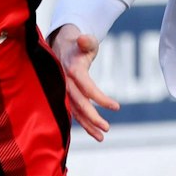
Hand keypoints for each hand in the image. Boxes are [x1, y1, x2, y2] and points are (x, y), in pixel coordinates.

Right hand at [48, 23, 119, 140]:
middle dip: (93, 118)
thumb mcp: (85, 41)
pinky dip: (82, 122)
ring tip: (101, 137)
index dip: (101, 98)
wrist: (60, 47)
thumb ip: (86, 41)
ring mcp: (63, 91)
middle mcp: (65, 83)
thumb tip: (84, 39)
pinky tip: (92, 131)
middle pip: (79, 104)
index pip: (87, 88)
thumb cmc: (78, 45)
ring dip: (87, 125)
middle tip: (107, 129)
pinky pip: (72, 111)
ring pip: (75, 111)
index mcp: (72, 70)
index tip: (116, 107)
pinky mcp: (64, 96)